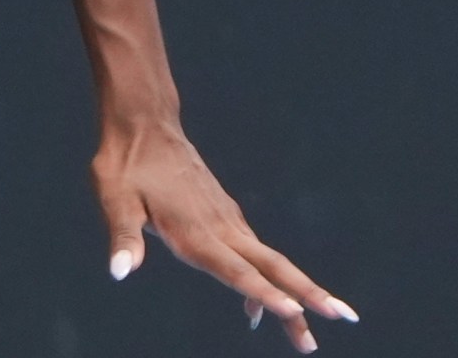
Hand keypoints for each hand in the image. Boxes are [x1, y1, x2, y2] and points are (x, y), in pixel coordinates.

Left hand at [96, 118, 357, 350]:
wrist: (143, 124)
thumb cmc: (124, 164)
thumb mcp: (114, 199)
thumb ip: (122, 238)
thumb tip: (119, 272)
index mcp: (195, 229)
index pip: (236, 269)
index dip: (264, 293)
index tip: (296, 312)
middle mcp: (219, 226)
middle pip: (272, 267)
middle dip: (308, 296)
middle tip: (344, 319)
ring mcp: (226, 218)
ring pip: (268, 261)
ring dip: (295, 293)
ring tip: (308, 332)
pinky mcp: (224, 213)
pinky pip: (252, 252)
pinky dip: (264, 279)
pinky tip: (257, 303)